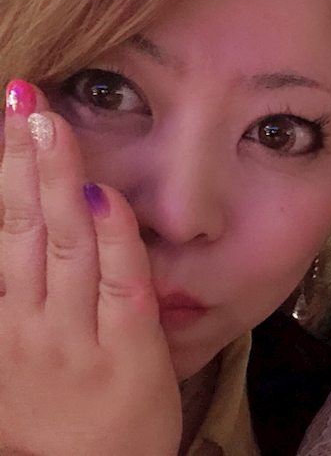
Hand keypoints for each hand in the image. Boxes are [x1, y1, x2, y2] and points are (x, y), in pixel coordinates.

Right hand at [0, 80, 180, 455]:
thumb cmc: (57, 415)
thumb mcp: (16, 358)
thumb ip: (18, 292)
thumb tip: (20, 226)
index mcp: (0, 327)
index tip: (4, 121)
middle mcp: (28, 327)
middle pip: (20, 230)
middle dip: (18, 162)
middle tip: (19, 102)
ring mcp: (78, 337)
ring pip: (63, 246)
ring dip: (55, 181)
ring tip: (49, 124)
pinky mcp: (129, 348)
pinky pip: (120, 282)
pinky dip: (111, 238)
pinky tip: (100, 194)